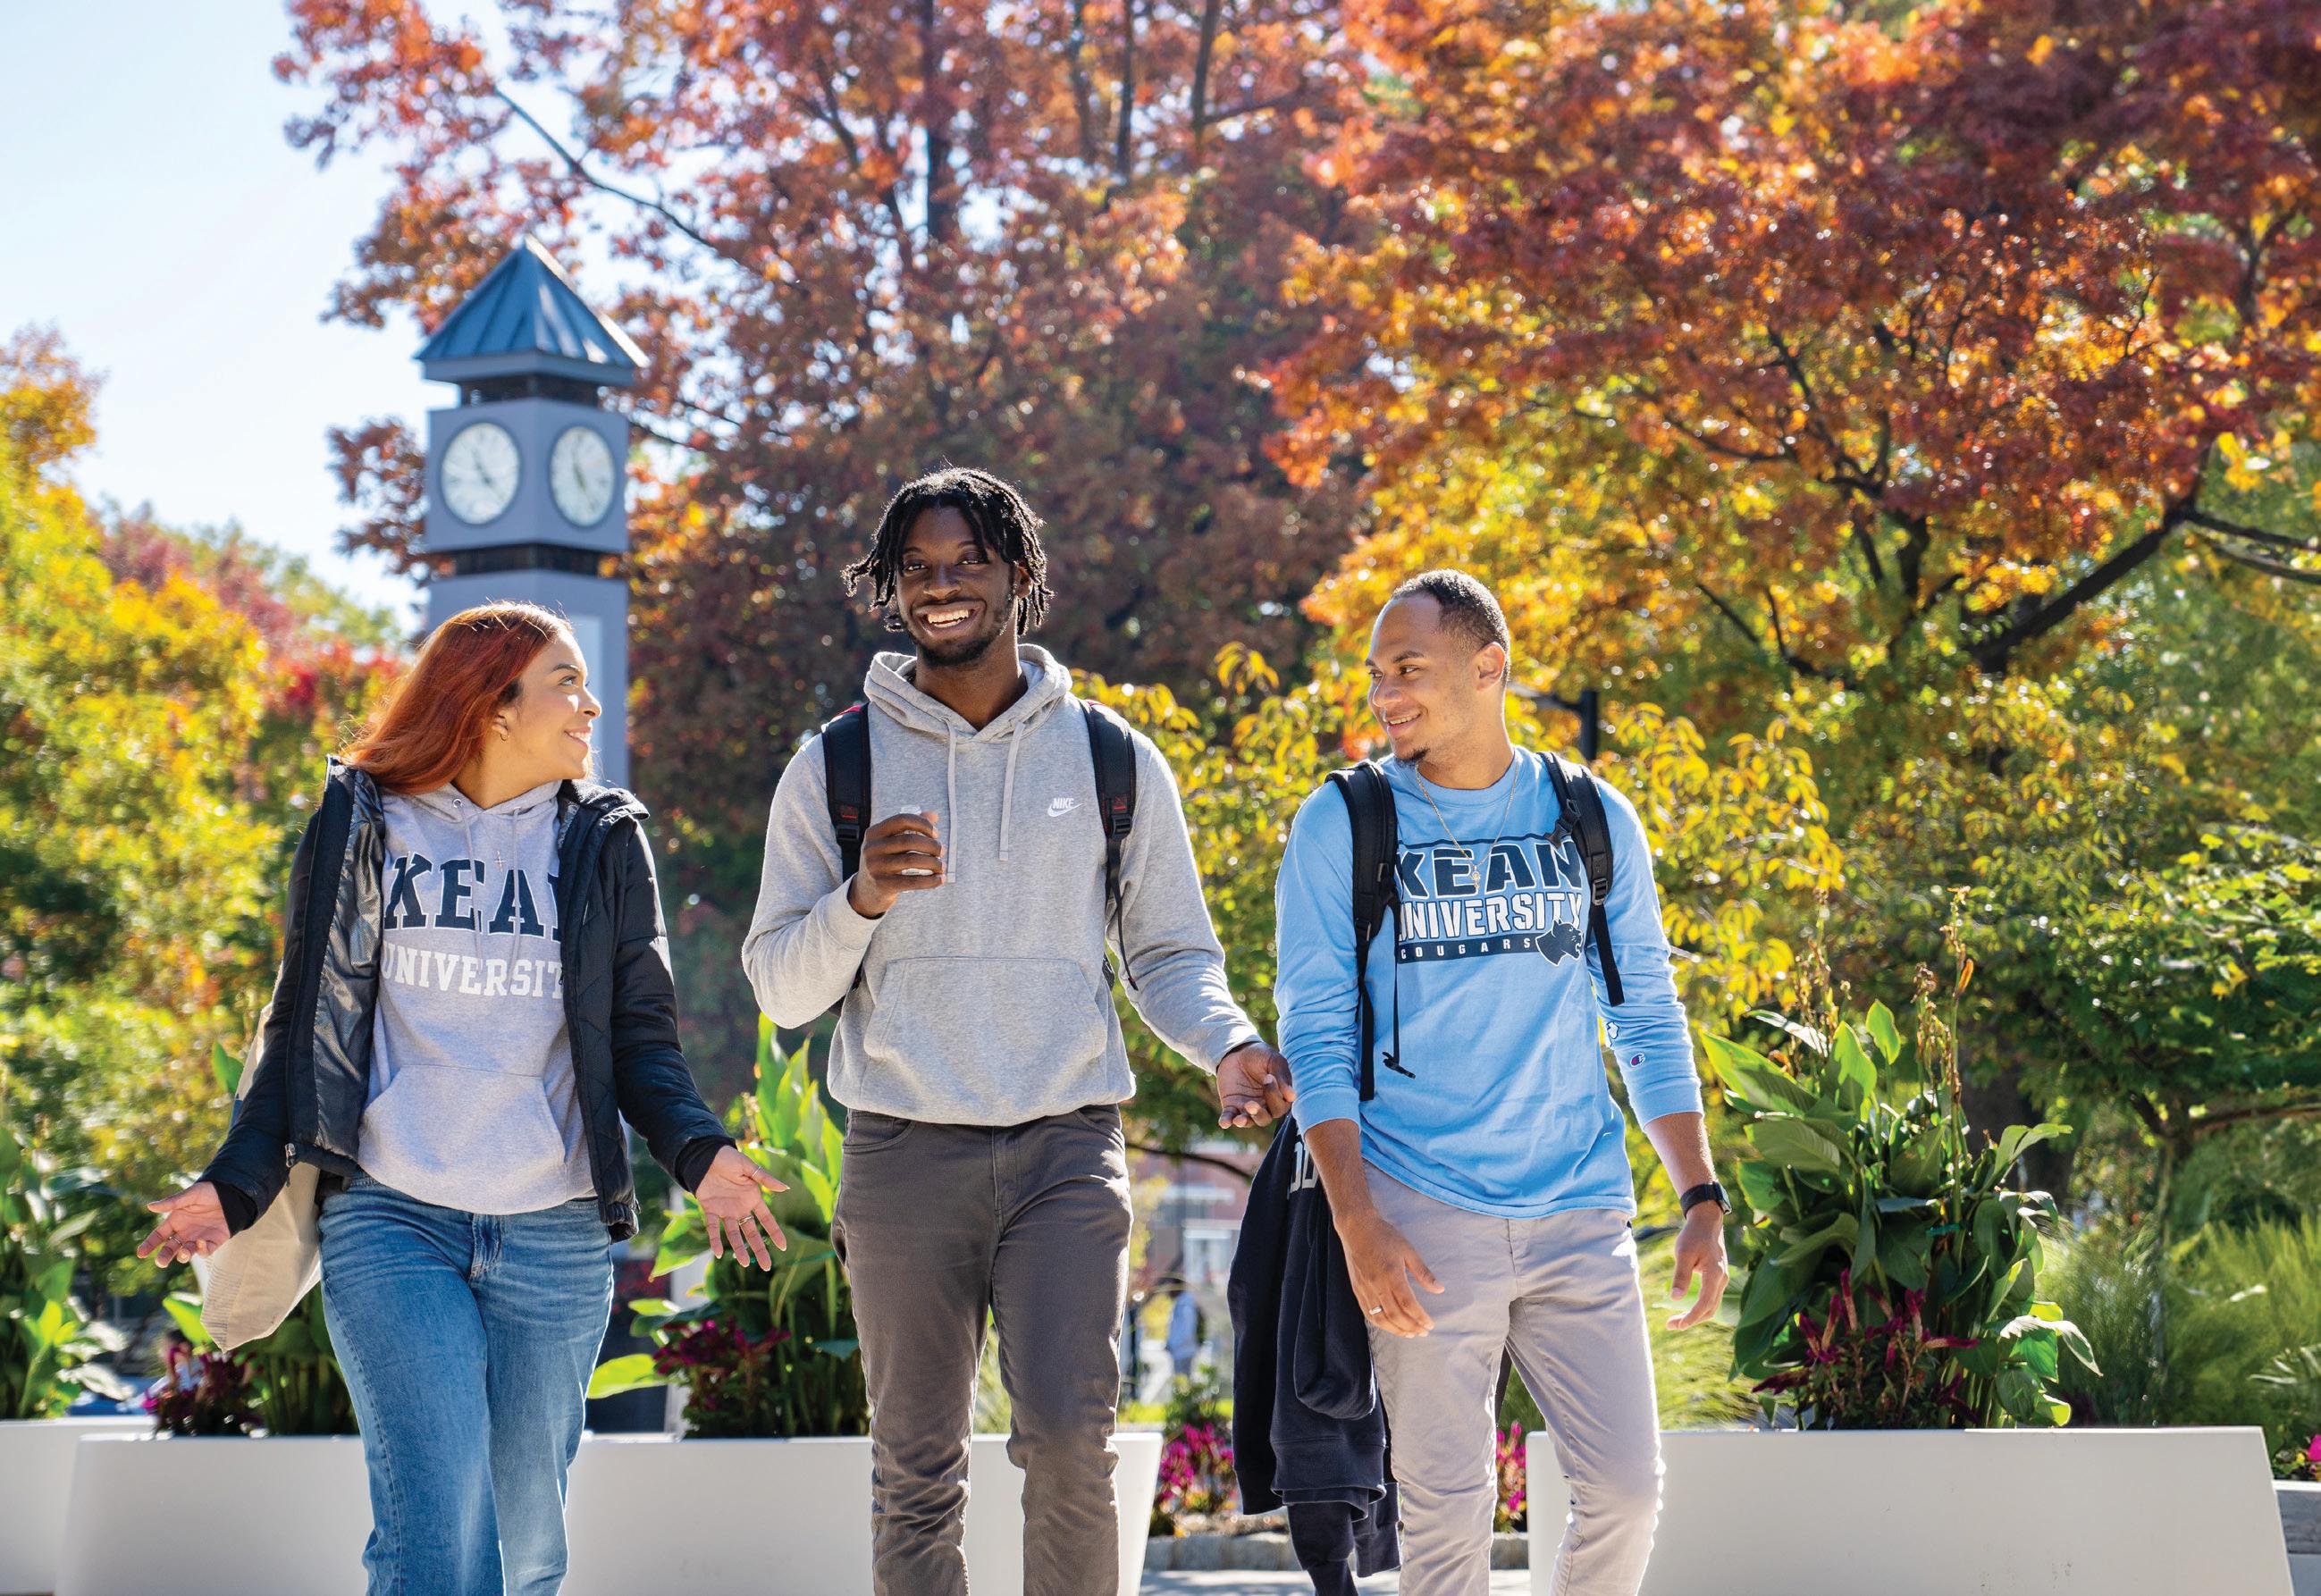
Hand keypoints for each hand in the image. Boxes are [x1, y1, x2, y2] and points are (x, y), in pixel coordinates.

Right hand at [138, 1183, 229, 1267]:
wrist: (232, 1193)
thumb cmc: (208, 1192)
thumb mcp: (190, 1195)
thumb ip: (172, 1202)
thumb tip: (150, 1206)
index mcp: (175, 1221)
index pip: (158, 1236)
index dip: (149, 1244)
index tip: (141, 1254)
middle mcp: (184, 1232)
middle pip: (170, 1249)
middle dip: (164, 1256)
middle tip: (161, 1262)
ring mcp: (198, 1238)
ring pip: (186, 1252)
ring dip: (183, 1255)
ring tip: (183, 1252)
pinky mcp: (213, 1241)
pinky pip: (205, 1251)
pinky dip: (202, 1250)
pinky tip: (201, 1242)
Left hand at [695, 1147, 789, 1269]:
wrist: (706, 1156)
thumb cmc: (729, 1159)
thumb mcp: (749, 1167)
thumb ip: (765, 1179)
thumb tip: (786, 1187)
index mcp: (752, 1198)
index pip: (767, 1220)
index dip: (775, 1233)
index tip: (783, 1247)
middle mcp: (740, 1208)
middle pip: (752, 1232)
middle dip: (759, 1249)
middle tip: (767, 1266)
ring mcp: (725, 1211)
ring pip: (733, 1234)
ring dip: (739, 1248)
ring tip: (745, 1263)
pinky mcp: (710, 1209)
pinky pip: (712, 1228)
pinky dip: (714, 1240)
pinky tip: (718, 1253)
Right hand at [846, 812, 945, 917]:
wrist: (867, 890)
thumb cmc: (885, 860)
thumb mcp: (891, 841)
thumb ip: (911, 826)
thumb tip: (934, 815)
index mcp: (874, 832)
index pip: (902, 820)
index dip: (923, 824)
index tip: (936, 833)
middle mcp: (872, 848)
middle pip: (909, 841)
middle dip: (931, 845)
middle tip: (942, 851)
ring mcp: (876, 867)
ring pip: (911, 861)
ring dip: (933, 863)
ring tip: (942, 866)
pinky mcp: (882, 885)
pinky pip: (911, 882)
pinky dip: (930, 881)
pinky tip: (940, 879)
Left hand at [1216, 1042, 1294, 1128]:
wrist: (1238, 1051)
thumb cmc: (1261, 1056)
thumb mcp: (1274, 1061)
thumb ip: (1282, 1077)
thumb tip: (1292, 1096)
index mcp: (1279, 1097)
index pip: (1280, 1106)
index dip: (1275, 1096)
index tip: (1269, 1078)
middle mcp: (1265, 1106)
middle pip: (1265, 1118)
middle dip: (1259, 1113)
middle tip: (1251, 1103)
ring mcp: (1247, 1107)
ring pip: (1249, 1121)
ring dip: (1244, 1121)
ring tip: (1239, 1119)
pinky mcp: (1231, 1105)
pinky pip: (1229, 1117)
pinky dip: (1226, 1120)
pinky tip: (1224, 1122)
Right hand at [1338, 1207, 1443, 1337]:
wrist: (1357, 1228)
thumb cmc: (1384, 1236)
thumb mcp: (1408, 1250)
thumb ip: (1423, 1272)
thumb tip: (1439, 1289)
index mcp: (1392, 1274)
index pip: (1408, 1304)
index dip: (1420, 1317)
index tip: (1430, 1325)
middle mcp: (1377, 1284)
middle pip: (1395, 1315)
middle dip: (1411, 1327)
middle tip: (1423, 1332)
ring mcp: (1365, 1289)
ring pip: (1380, 1318)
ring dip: (1396, 1330)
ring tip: (1409, 1333)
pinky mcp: (1357, 1289)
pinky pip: (1368, 1313)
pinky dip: (1380, 1323)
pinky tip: (1390, 1326)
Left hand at [1666, 1202, 1730, 1329]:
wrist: (1707, 1222)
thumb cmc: (1694, 1235)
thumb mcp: (1684, 1253)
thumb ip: (1681, 1276)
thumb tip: (1675, 1298)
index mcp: (1715, 1273)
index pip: (1705, 1303)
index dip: (1692, 1317)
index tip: (1678, 1325)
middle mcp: (1722, 1279)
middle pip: (1709, 1309)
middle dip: (1691, 1320)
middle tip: (1671, 1326)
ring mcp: (1721, 1279)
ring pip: (1711, 1306)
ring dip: (1695, 1316)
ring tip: (1675, 1321)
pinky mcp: (1717, 1278)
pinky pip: (1711, 1299)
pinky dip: (1700, 1308)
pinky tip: (1686, 1310)